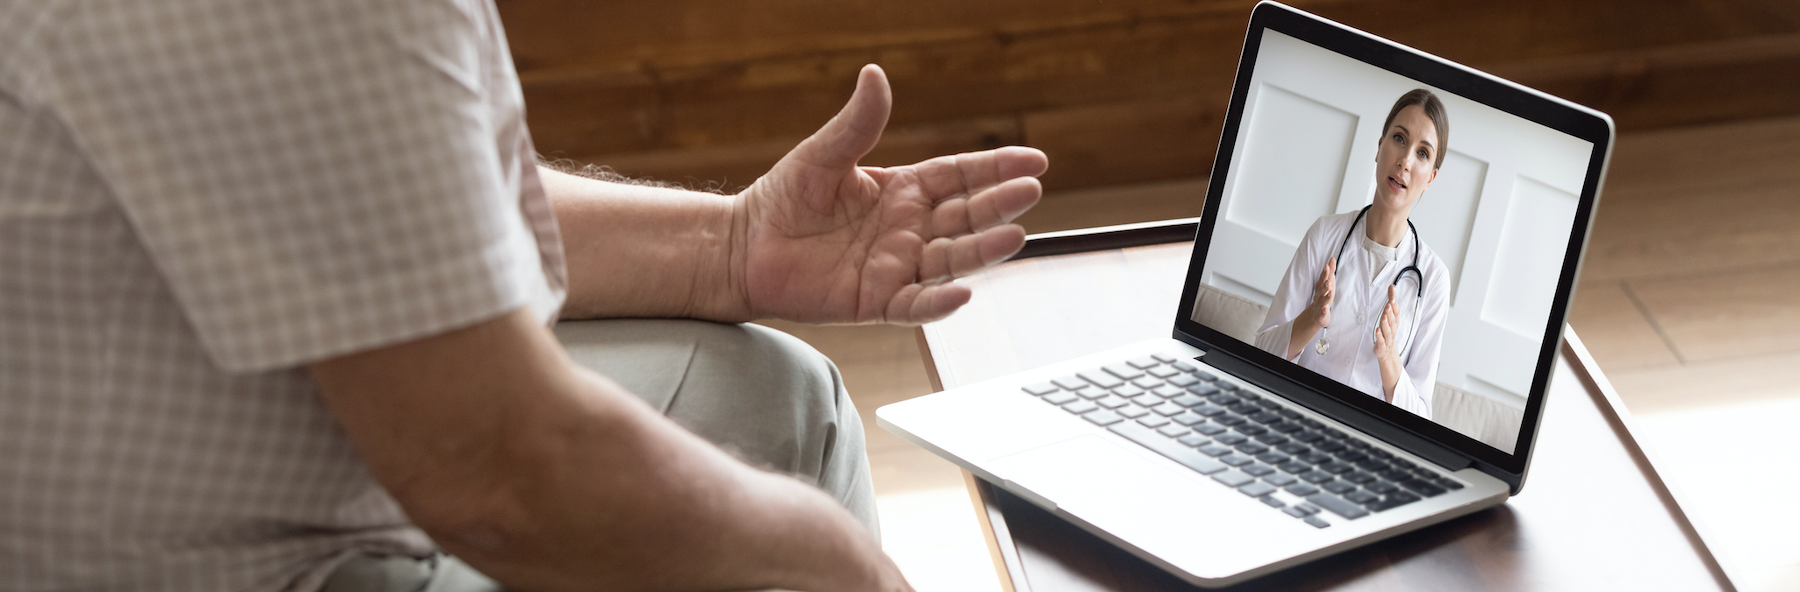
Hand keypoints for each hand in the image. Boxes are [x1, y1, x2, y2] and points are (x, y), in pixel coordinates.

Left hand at [729, 64, 1047, 323]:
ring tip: (1014, 237)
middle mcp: (909, 229)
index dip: (996, 168)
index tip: (1033, 161)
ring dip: (983, 251)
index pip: (960, 176)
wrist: (745, 248)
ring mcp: (897, 266)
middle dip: (999, 205)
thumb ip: (856, 122)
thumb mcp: (823, 154)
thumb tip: (875, 75)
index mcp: (903, 190)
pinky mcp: (877, 301)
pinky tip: (962, 293)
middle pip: (966, 216)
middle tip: (1030, 192)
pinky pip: (915, 304)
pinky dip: (938, 302)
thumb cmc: (784, 199)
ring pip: (952, 259)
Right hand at [1305, 256, 1336, 330]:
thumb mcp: (1327, 284)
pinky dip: (1323, 312)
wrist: (1315, 316)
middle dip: (1324, 284)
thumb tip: (1332, 258)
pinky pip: (1321, 313)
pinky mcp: (1320, 315)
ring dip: (1325, 296)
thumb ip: (1330, 271)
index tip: (1327, 266)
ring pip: (1322, 301)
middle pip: (1320, 290)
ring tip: (1330, 291)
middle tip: (1329, 279)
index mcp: (1320, 288)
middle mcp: (1318, 296)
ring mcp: (1319, 305)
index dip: (1324, 273)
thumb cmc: (1323, 297)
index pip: (1322, 280)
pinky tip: (1325, 310)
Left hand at [1374, 284, 1401, 400]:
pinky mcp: (1382, 349)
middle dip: (1391, 309)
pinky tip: (1377, 331)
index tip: (1391, 287)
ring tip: (1384, 313)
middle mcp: (1393, 331)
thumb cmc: (1387, 339)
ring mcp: (1388, 340)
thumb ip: (1389, 308)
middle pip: (1393, 319)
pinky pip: (1381, 342)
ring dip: (1387, 321)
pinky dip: (1380, 337)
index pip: (1395, 309)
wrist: (1388, 358)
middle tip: (1390, 300)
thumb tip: (1391, 289)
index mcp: (1394, 324)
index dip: (1394, 298)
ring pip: (1388, 330)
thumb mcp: (1388, 322)